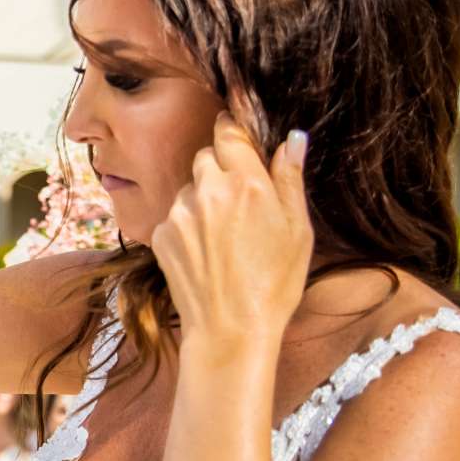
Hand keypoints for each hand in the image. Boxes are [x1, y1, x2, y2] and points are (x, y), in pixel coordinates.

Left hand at [151, 115, 311, 357]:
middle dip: (221, 169)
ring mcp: (180, 213)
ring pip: (190, 188)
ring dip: (204, 199)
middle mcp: (208, 191)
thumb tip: (293, 138)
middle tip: (240, 200)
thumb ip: (290, 178)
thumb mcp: (297, 230)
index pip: (229, 133)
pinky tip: (206, 251)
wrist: (230, 329)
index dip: (232, 131)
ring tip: (224, 235)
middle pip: (206, 158)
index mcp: (247, 184)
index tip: (237, 135)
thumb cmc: (274, 283)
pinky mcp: (161, 234)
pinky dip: (188, 224)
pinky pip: (175, 215)